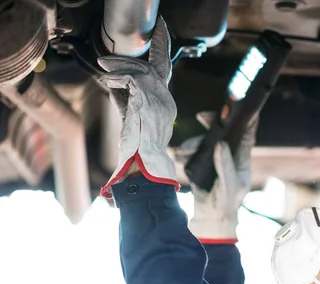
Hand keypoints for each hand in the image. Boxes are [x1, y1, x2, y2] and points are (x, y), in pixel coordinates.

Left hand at [97, 16, 177, 197]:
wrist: (144, 166)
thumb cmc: (139, 152)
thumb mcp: (133, 121)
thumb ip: (128, 101)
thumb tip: (114, 83)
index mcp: (166, 105)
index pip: (164, 72)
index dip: (163, 51)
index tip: (160, 36)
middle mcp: (166, 100)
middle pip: (158, 65)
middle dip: (156, 45)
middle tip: (150, 32)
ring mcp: (159, 100)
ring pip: (141, 70)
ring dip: (120, 65)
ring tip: (104, 67)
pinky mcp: (147, 101)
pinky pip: (131, 79)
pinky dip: (117, 77)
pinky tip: (107, 80)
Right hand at [188, 117, 257, 243]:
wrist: (211, 219)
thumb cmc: (226, 204)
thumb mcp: (228, 186)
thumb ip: (225, 166)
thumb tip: (220, 144)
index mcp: (241, 159)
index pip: (245, 134)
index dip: (242, 118)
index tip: (235, 106)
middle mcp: (229, 155)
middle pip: (222, 132)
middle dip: (211, 123)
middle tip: (201, 116)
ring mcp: (214, 159)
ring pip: (204, 142)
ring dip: (192, 144)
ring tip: (181, 153)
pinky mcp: (201, 164)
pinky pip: (192, 153)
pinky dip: (183, 154)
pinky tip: (176, 157)